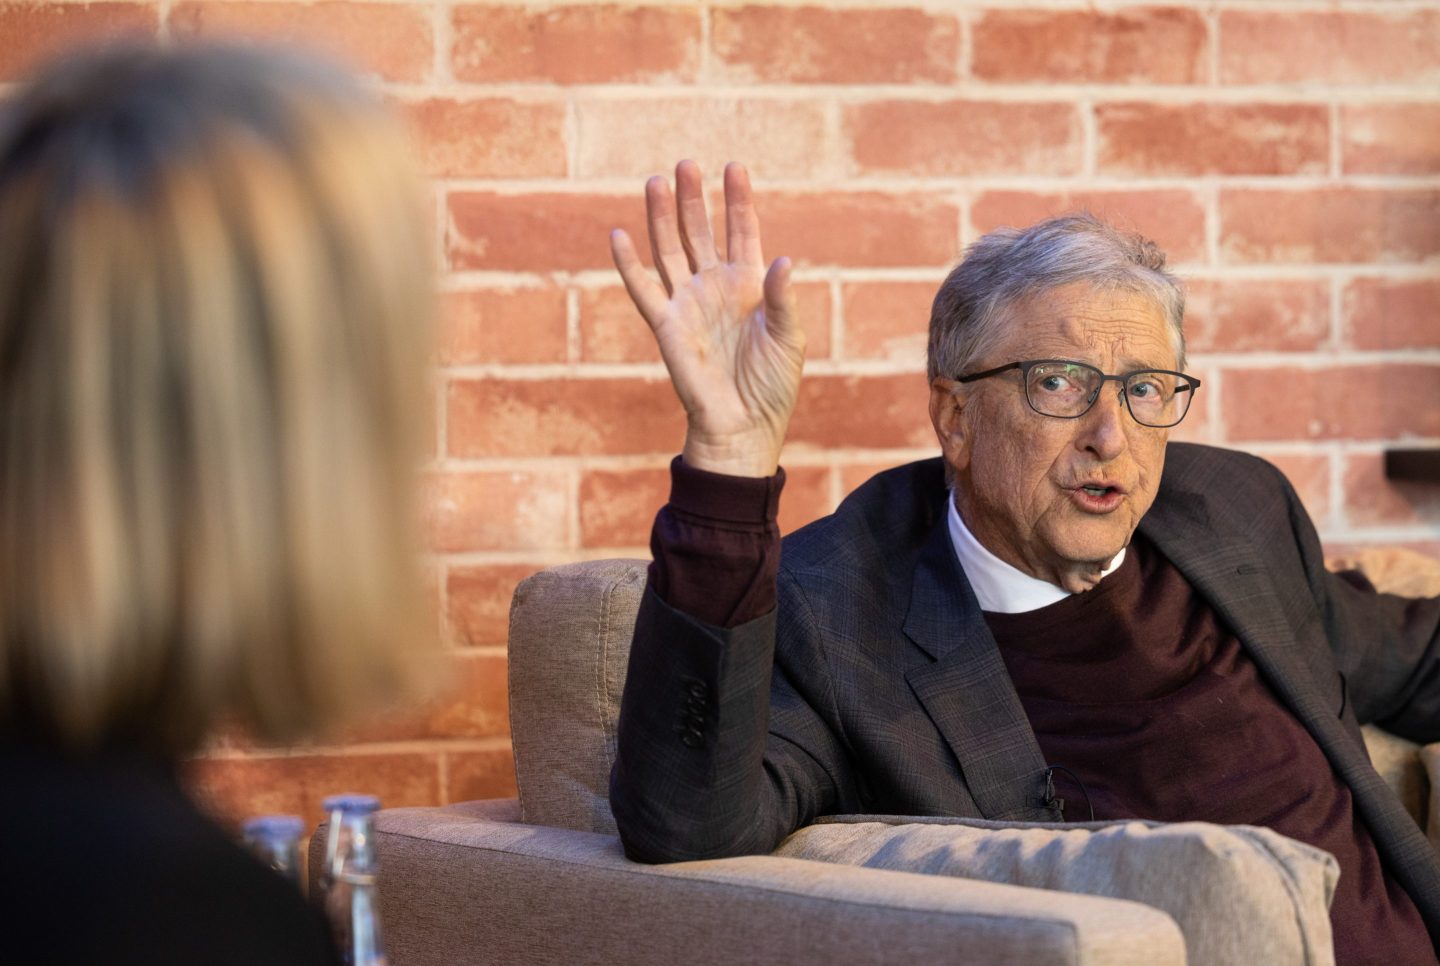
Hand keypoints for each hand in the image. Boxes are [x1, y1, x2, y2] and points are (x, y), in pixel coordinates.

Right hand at [611, 160, 803, 477]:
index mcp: (749, 284)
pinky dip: (628, 262)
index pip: (742, 230)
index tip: (734, 166)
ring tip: (656, 181)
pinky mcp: (666, 325)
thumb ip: (781, 298)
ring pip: (670, 249)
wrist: (744, 426)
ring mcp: (688, 302)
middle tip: (686, 164)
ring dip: (663, 217)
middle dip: (694, 198)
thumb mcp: (789, 338)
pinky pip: (643, 288)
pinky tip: (619, 233)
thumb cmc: (773, 385)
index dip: (737, 200)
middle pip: (700, 231)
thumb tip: (782, 260)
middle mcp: (716, 286)